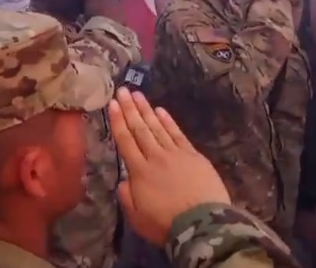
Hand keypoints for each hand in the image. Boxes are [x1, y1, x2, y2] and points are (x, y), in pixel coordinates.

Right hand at [109, 88, 229, 245]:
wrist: (203, 225)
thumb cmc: (166, 224)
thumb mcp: (136, 217)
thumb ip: (126, 196)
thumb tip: (124, 180)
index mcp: (138, 171)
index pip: (125, 140)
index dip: (117, 121)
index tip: (111, 103)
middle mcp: (155, 157)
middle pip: (140, 129)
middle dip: (130, 109)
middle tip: (123, 90)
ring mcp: (176, 154)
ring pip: (157, 127)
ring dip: (147, 110)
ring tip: (138, 95)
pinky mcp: (194, 156)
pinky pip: (178, 134)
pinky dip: (169, 121)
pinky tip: (161, 110)